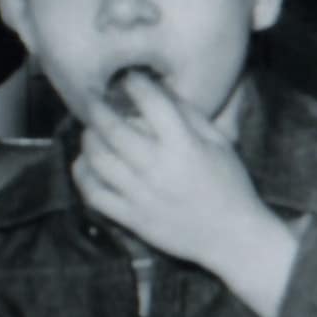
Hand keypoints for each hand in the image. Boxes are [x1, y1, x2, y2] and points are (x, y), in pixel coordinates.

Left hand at [72, 72, 274, 270]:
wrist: (233, 238)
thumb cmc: (230, 185)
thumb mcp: (220, 143)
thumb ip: (190, 116)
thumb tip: (160, 91)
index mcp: (184, 146)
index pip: (152, 104)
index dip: (135, 84)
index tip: (127, 78)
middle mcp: (158, 168)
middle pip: (113, 129)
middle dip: (97, 107)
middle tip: (91, 96)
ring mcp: (142, 195)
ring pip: (98, 160)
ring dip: (88, 139)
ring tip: (90, 131)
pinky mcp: (132, 218)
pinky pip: (94, 194)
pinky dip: (83, 175)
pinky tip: (85, 164)